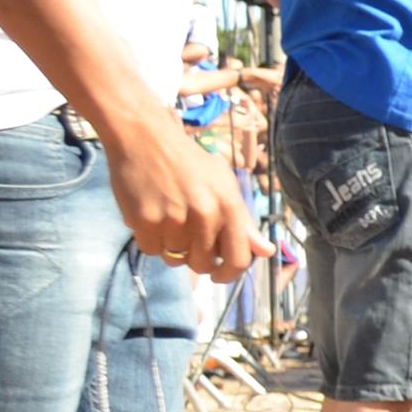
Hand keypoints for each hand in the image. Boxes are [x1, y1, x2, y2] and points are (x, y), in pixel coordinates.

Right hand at [101, 113, 260, 278]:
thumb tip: (266, 251)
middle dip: (196, 259)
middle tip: (187, 240)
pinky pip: (150, 249)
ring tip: (168, 221)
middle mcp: (205, 215)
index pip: (239, 260)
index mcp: (229, 206)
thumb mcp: (223, 185)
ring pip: (175, 259)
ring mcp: (173, 219)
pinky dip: (149, 240)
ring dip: (171, 248)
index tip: (220, 275)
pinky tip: (151, 217)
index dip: (230, 274)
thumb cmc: (188, 161)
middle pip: (203, 264)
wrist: (145, 137)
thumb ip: (243, 221)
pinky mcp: (145, 220)